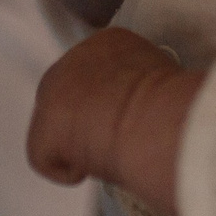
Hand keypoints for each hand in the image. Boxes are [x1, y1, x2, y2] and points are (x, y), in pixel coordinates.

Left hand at [26, 27, 199, 214]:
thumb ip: (143, 87)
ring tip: (107, 156)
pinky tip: (91, 170)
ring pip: (54, 126)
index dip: (109, 104)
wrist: (157, 120)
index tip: (129, 122)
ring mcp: (52, 90)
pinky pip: (44, 158)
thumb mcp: (163, 83)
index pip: (97, 76)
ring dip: (76, 144)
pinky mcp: (42, 127)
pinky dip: (67, 171)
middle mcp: (73, 58)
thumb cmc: (173, 105)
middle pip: (69, 97)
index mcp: (109, 43)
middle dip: (85, 122)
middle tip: (113, 144)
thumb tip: (145, 112)